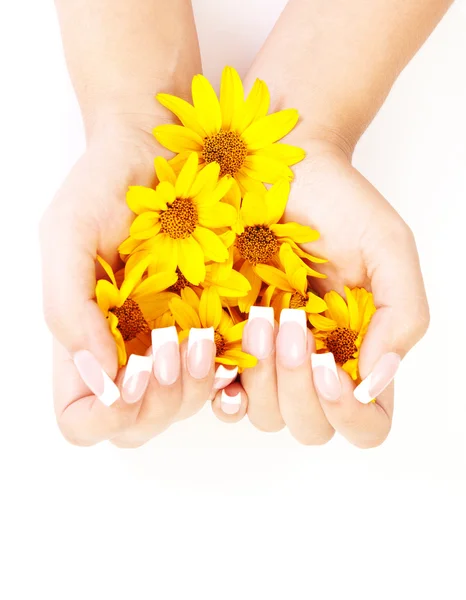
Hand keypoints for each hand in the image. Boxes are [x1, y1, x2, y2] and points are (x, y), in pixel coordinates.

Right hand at [40, 119, 228, 446]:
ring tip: (206, 336)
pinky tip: (240, 334)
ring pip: (183, 406)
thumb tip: (98, 376)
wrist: (163, 148)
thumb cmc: (106, 184)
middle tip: (175, 345)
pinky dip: (233, 368)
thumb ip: (67, 303)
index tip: (131, 371)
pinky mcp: (215, 324)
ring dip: (198, 384)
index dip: (103, 415)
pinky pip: (226, 374)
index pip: (80, 417)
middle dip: (158, 401)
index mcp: (85, 339)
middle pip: (135, 424)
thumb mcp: (69, 232)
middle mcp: (128, 351)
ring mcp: (173, 342)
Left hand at [232, 140, 428, 447]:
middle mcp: (315, 366)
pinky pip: (218, 393)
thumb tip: (376, 382)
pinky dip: (216, 382)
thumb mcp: (387, 248)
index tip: (328, 366)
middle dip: (297, 387)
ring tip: (258, 316)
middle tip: (289, 321)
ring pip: (264, 415)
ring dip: (259, 377)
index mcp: (359, 352)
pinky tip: (214, 349)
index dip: (351, 414)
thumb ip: (401, 315)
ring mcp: (268, 360)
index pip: (367, 423)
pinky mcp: (226, 345)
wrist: (281, 168)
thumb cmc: (338, 203)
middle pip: (311, 427)